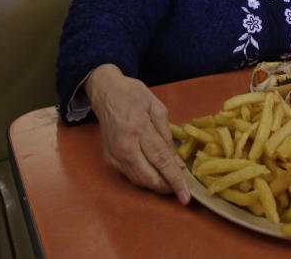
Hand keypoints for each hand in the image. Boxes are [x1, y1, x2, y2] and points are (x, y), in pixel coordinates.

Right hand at [84, 63, 189, 203]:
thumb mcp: (157, 108)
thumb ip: (168, 137)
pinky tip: (154, 173)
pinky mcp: (109, 159)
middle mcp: (125, 146)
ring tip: (170, 181)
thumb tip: (177, 164)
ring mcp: (114, 155)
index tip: (185, 197)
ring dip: (156, 185)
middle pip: (149, 177)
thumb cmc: (133, 95)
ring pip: (139, 181)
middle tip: (180, 189)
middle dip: (166, 187)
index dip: (175, 180)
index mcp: (139, 129)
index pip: (161, 160)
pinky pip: (130, 176)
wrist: (106, 92)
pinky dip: (145, 178)